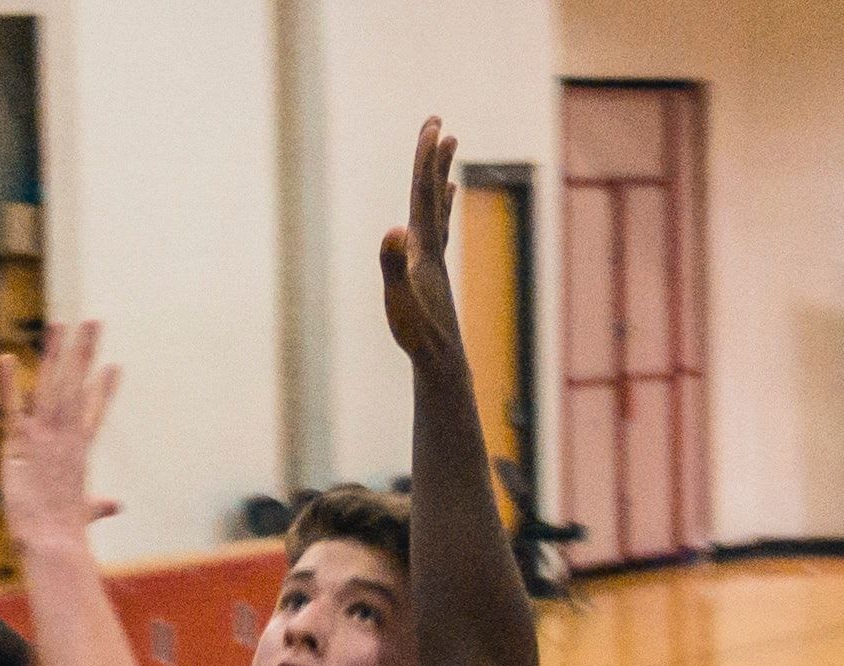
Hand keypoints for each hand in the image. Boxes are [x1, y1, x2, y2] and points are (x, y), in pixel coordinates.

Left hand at [0, 321, 121, 556]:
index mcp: (80, 452)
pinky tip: (7, 357)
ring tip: (62, 323)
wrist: (54, 543)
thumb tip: (118, 506)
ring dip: (56, 353)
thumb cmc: (67, 534)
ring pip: (52, 387)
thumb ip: (99, 505)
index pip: (95, 412)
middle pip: (78, 386)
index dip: (104, 388)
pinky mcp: (20, 446)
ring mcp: (45, 438)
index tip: (114, 366)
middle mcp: (66, 438)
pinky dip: (9, 383)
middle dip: (85, 351)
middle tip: (93, 320)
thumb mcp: (85, 514)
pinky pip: (13, 408)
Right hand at [381, 120, 465, 368]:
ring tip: (449, 151)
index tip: (432, 125)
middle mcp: (433, 248)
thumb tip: (394, 229)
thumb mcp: (399, 300)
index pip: (422, 194)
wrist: (443, 364)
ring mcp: (434, 261)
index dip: (425, 159)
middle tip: (438, 122)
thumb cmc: (418, 336)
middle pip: (433, 193)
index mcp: (423, 248)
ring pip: (438, 208)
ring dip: (440, 177)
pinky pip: (438, 232)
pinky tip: (444, 206)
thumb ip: (394, 265)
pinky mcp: (433, 275)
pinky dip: (441, 211)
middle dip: (433, 157)